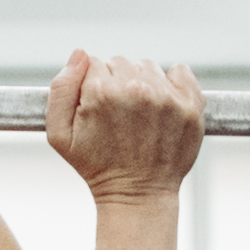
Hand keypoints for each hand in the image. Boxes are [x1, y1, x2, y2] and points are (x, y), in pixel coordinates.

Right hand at [41, 52, 205, 201]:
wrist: (137, 194)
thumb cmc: (95, 165)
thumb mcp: (59, 135)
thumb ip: (60, 88)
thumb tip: (80, 54)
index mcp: (101, 92)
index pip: (93, 63)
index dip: (91, 85)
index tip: (98, 109)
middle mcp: (136, 89)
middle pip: (120, 62)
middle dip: (115, 83)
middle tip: (118, 115)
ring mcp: (167, 96)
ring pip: (147, 66)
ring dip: (142, 83)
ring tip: (139, 115)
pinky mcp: (190, 104)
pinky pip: (181, 70)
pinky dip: (173, 81)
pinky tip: (161, 105)